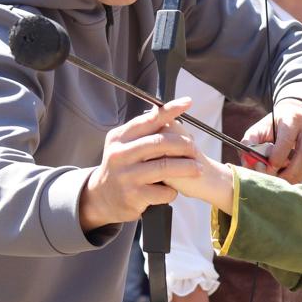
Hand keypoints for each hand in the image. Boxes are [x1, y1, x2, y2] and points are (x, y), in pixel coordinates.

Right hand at [79, 99, 194, 231]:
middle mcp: (120, 154)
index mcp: (119, 138)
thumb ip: (141, 133)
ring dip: (187, 167)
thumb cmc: (121, 169)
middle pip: (160, 143)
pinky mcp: (134, 196)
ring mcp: (127, 176)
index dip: (169, 111)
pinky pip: (163, 191)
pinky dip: (173, 191)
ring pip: (165, 167)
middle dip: (183, 144)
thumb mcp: (123, 147)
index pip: (147, 120)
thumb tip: (162, 111)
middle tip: (195, 149)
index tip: (187, 103)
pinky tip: (172, 190)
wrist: (102, 199)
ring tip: (199, 168)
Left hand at [243, 100, 301, 183]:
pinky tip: (293, 173)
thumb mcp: (262, 127)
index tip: (268, 168)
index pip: (287, 141)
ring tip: (283, 179)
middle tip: (277, 182)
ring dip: (297, 176)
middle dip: (289, 173)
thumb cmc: (277, 124)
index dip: (277, 159)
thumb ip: (251, 142)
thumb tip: (247, 161)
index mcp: (292, 118)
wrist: (300, 112)